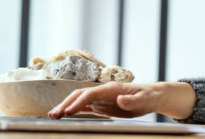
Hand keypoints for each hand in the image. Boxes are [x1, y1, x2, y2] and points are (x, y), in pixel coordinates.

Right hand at [48, 82, 162, 118]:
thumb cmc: (149, 97)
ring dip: (66, 106)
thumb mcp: (144, 100)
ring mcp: (101, 97)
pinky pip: (85, 106)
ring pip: (79, 100)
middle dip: (66, 103)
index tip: (68, 111)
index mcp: (111, 88)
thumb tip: (120, 99)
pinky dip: (73, 110)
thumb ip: (132, 100)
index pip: (90, 94)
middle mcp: (103, 91)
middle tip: (53, 115)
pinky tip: (64, 115)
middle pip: (80, 95)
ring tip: (53, 115)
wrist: (152, 95)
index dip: (79, 102)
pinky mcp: (102, 104)